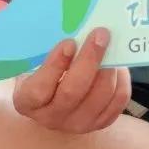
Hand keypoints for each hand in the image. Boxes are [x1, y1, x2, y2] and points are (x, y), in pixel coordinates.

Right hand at [13, 27, 130, 133]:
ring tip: (112, 45)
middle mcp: (51, 118)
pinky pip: (117, 100)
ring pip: (99, 96)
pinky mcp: (100, 122)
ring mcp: (77, 124)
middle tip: (100, 34)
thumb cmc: (44, 69)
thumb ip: (49, 49)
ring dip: (109, 68)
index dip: (55, 66)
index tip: (69, 42)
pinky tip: (118, 65)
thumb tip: (76, 25)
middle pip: (73, 92)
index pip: (40, 89)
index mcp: (28, 101)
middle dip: (89, 60)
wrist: (56, 95)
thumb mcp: (36, 60)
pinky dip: (121, 80)